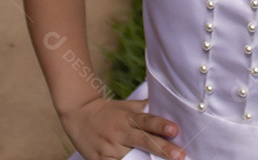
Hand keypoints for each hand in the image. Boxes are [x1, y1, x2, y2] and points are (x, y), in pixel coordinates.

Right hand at [61, 96, 184, 159]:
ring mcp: (108, 147)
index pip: (147, 120)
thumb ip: (145, 108)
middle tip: (179, 155)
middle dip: (162, 149)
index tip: (174, 129)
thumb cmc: (109, 111)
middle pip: (143, 141)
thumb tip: (169, 103)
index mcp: (128, 117)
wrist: (78, 114)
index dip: (160, 125)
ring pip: (130, 158)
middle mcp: (119, 132)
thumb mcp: (127, 106)